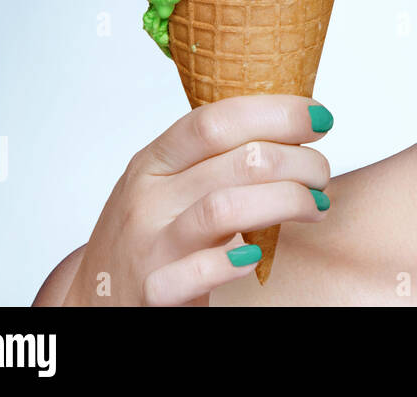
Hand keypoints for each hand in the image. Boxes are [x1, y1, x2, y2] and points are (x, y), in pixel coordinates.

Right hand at [62, 94, 332, 305]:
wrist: (96, 303)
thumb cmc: (149, 235)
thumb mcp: (168, 184)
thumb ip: (214, 156)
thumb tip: (291, 122)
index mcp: (155, 160)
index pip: (217, 120)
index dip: (276, 113)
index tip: (319, 118)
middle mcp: (149, 197)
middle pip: (237, 162)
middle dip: (298, 162)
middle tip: (321, 174)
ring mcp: (150, 246)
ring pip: (225, 209)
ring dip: (287, 202)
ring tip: (315, 206)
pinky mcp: (155, 291)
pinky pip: (199, 271)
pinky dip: (236, 260)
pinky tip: (259, 252)